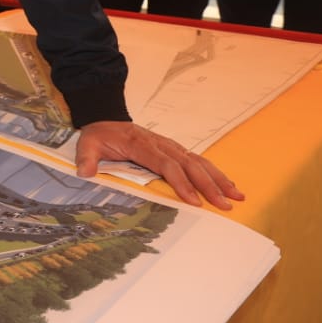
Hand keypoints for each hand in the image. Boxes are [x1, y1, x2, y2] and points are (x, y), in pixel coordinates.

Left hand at [76, 121, 243, 210]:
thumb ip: (87, 157)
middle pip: (189, 165)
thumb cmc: (99, 135)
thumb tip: (85, 173)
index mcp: (142, 145)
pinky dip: (214, 172)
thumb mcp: (87, 144)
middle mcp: (161, 144)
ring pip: (198, 162)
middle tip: (224, 205)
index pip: (166, 165)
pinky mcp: (174, 150)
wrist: (105, 118)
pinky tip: (229, 185)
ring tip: (236, 196)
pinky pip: (198, 161)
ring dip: (218, 178)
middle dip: (208, 185)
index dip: (180, 182)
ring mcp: (170, 146)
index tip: (193, 201)